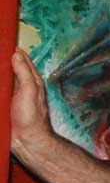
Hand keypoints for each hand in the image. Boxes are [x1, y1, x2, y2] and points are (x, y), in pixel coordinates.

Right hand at [10, 48, 56, 162]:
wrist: (27, 141)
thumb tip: (16, 54)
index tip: (1, 41)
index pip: (20, 59)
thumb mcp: (30, 91)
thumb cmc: (32, 118)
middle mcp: (20, 85)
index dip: (11, 49)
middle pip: (7, 67)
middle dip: (1, 60)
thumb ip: (24, 72)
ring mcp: (10, 95)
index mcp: (30, 80)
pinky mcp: (2, 104)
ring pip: (1, 79)